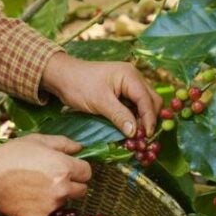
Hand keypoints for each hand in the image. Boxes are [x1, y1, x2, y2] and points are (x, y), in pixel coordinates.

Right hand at [0, 134, 91, 215]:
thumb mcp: (37, 141)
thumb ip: (63, 143)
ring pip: (63, 201)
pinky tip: (26, 196)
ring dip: (56, 194)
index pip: (87, 172)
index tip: (70, 167)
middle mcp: (62, 189)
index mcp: (64, 168)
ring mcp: (51, 206)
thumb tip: (81, 148)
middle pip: (81, 190)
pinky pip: (47, 212)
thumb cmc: (11, 156)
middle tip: (54, 177)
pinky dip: (40, 206)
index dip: (80, 168)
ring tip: (34, 185)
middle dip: (73, 183)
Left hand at [41, 53, 162, 137]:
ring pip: (145, 105)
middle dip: (149, 120)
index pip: (148, 100)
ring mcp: (129, 85)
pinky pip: (135, 106)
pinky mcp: (123, 93)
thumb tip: (134, 132)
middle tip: (142, 138)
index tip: (147, 136)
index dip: (149, 119)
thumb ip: (119, 116)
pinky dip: (135, 118)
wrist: (63, 77)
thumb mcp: (99, 102)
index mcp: (130, 76)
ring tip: (136, 136)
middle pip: (152, 101)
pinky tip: (129, 130)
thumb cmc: (79, 85)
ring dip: (143, 120)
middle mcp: (134, 79)